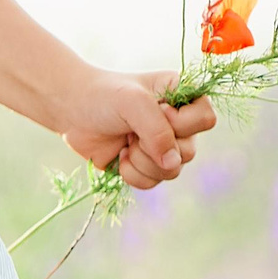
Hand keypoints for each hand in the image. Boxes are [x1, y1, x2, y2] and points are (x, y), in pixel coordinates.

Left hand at [58, 69, 217, 190]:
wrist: (71, 110)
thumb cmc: (103, 96)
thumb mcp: (132, 102)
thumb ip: (157, 130)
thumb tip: (173, 163)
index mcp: (182, 97)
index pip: (206, 119)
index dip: (181, 123)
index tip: (158, 111)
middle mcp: (178, 123)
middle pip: (189, 152)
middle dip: (153, 146)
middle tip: (131, 130)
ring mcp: (162, 146)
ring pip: (172, 172)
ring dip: (142, 161)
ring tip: (125, 142)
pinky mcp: (145, 165)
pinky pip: (152, 183)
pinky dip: (132, 174)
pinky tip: (119, 156)